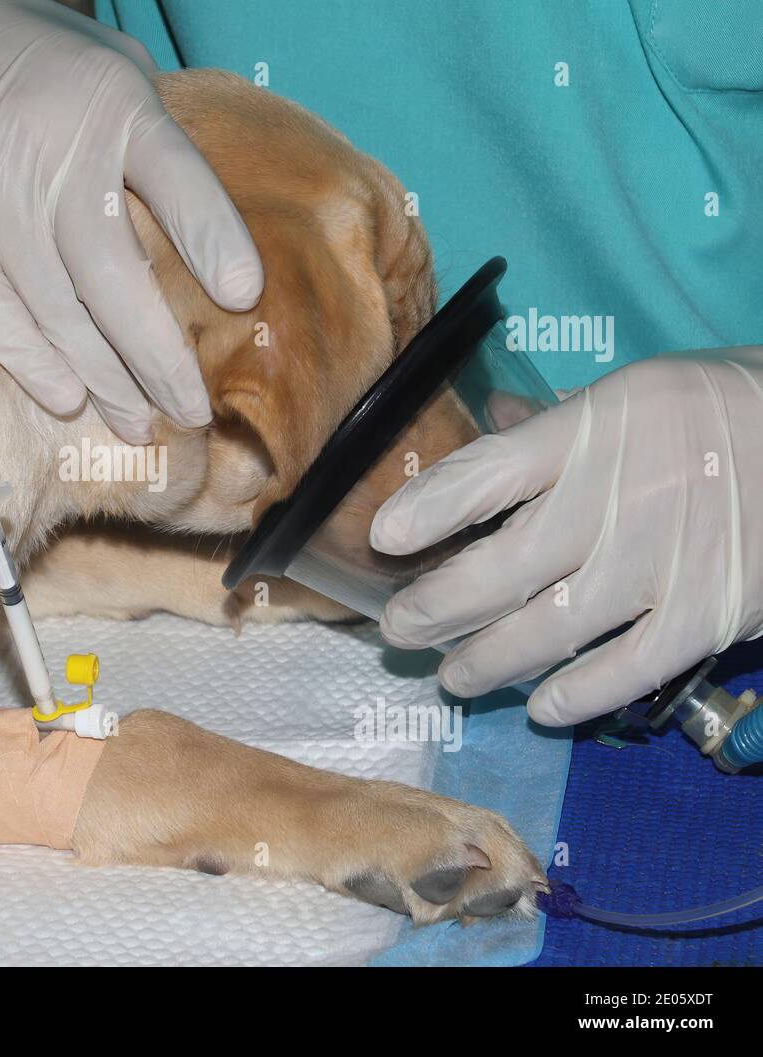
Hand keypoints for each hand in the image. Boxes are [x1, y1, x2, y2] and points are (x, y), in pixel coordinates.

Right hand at [0, 0, 262, 441]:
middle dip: (160, 357)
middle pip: (117, 274)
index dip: (212, 238)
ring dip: (104, 379)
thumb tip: (202, 233)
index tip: (244, 297)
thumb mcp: (103, 62)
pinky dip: (31, 361)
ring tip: (138, 425)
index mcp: (111, 100)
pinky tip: (68, 399)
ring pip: (57, 309)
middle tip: (192, 412)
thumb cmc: (18, 55)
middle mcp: (51, 146)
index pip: (176, 176)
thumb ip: (148, 134)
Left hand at [370, 349, 762, 726]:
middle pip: (500, 568)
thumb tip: (487, 418)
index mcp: (589, 431)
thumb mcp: (631, 393)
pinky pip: (625, 670)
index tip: (383, 539)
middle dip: (435, 608)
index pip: (486, 472)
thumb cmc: (716, 410)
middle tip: (399, 629)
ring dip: (487, 662)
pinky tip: (541, 705)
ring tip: (454, 675)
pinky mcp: (709, 613)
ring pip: (548, 629)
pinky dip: (576, 695)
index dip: (428, 508)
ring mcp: (662, 561)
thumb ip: (555, 424)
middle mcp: (616, 498)